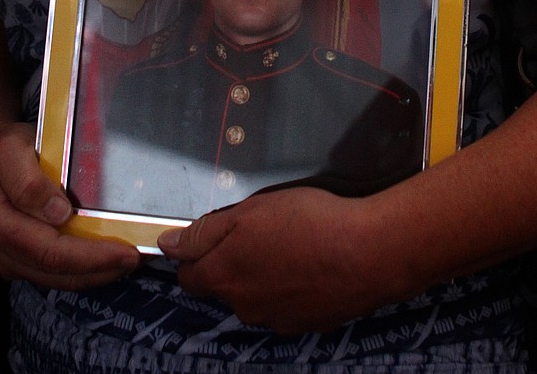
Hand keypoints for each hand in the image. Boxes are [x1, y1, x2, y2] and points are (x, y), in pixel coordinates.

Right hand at [0, 123, 140, 288]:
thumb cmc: (9, 148)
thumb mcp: (12, 147)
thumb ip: (29, 181)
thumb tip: (58, 214)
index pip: (45, 247)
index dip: (87, 254)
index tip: (124, 250)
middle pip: (52, 269)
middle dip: (98, 267)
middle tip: (135, 258)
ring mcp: (2, 260)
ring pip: (54, 279)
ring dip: (94, 274)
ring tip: (127, 261)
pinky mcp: (14, 264)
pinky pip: (50, 275)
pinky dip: (81, 271)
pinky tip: (105, 261)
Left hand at [158, 186, 385, 332]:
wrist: (368, 253)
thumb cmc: (309, 224)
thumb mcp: (248, 213)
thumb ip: (203, 232)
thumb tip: (168, 245)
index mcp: (225, 278)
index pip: (188, 276)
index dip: (195, 254)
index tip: (212, 236)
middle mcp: (245, 307)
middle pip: (224, 285)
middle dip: (234, 261)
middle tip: (262, 231)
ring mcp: (276, 319)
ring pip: (256, 296)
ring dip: (264, 275)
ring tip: (292, 244)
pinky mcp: (306, 324)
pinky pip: (286, 304)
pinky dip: (291, 287)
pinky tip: (311, 264)